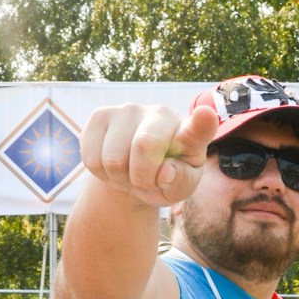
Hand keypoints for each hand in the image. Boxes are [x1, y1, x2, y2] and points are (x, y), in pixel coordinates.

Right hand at [79, 102, 218, 207]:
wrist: (136, 172)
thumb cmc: (165, 178)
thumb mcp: (180, 188)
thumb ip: (180, 182)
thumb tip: (165, 171)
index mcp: (189, 134)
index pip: (197, 128)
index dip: (201, 122)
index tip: (206, 115)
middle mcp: (160, 113)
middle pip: (143, 146)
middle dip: (141, 178)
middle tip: (146, 182)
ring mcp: (128, 110)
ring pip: (112, 159)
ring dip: (119, 178)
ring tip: (130, 173)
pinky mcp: (100, 115)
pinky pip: (92, 159)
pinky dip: (101, 173)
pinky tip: (113, 165)